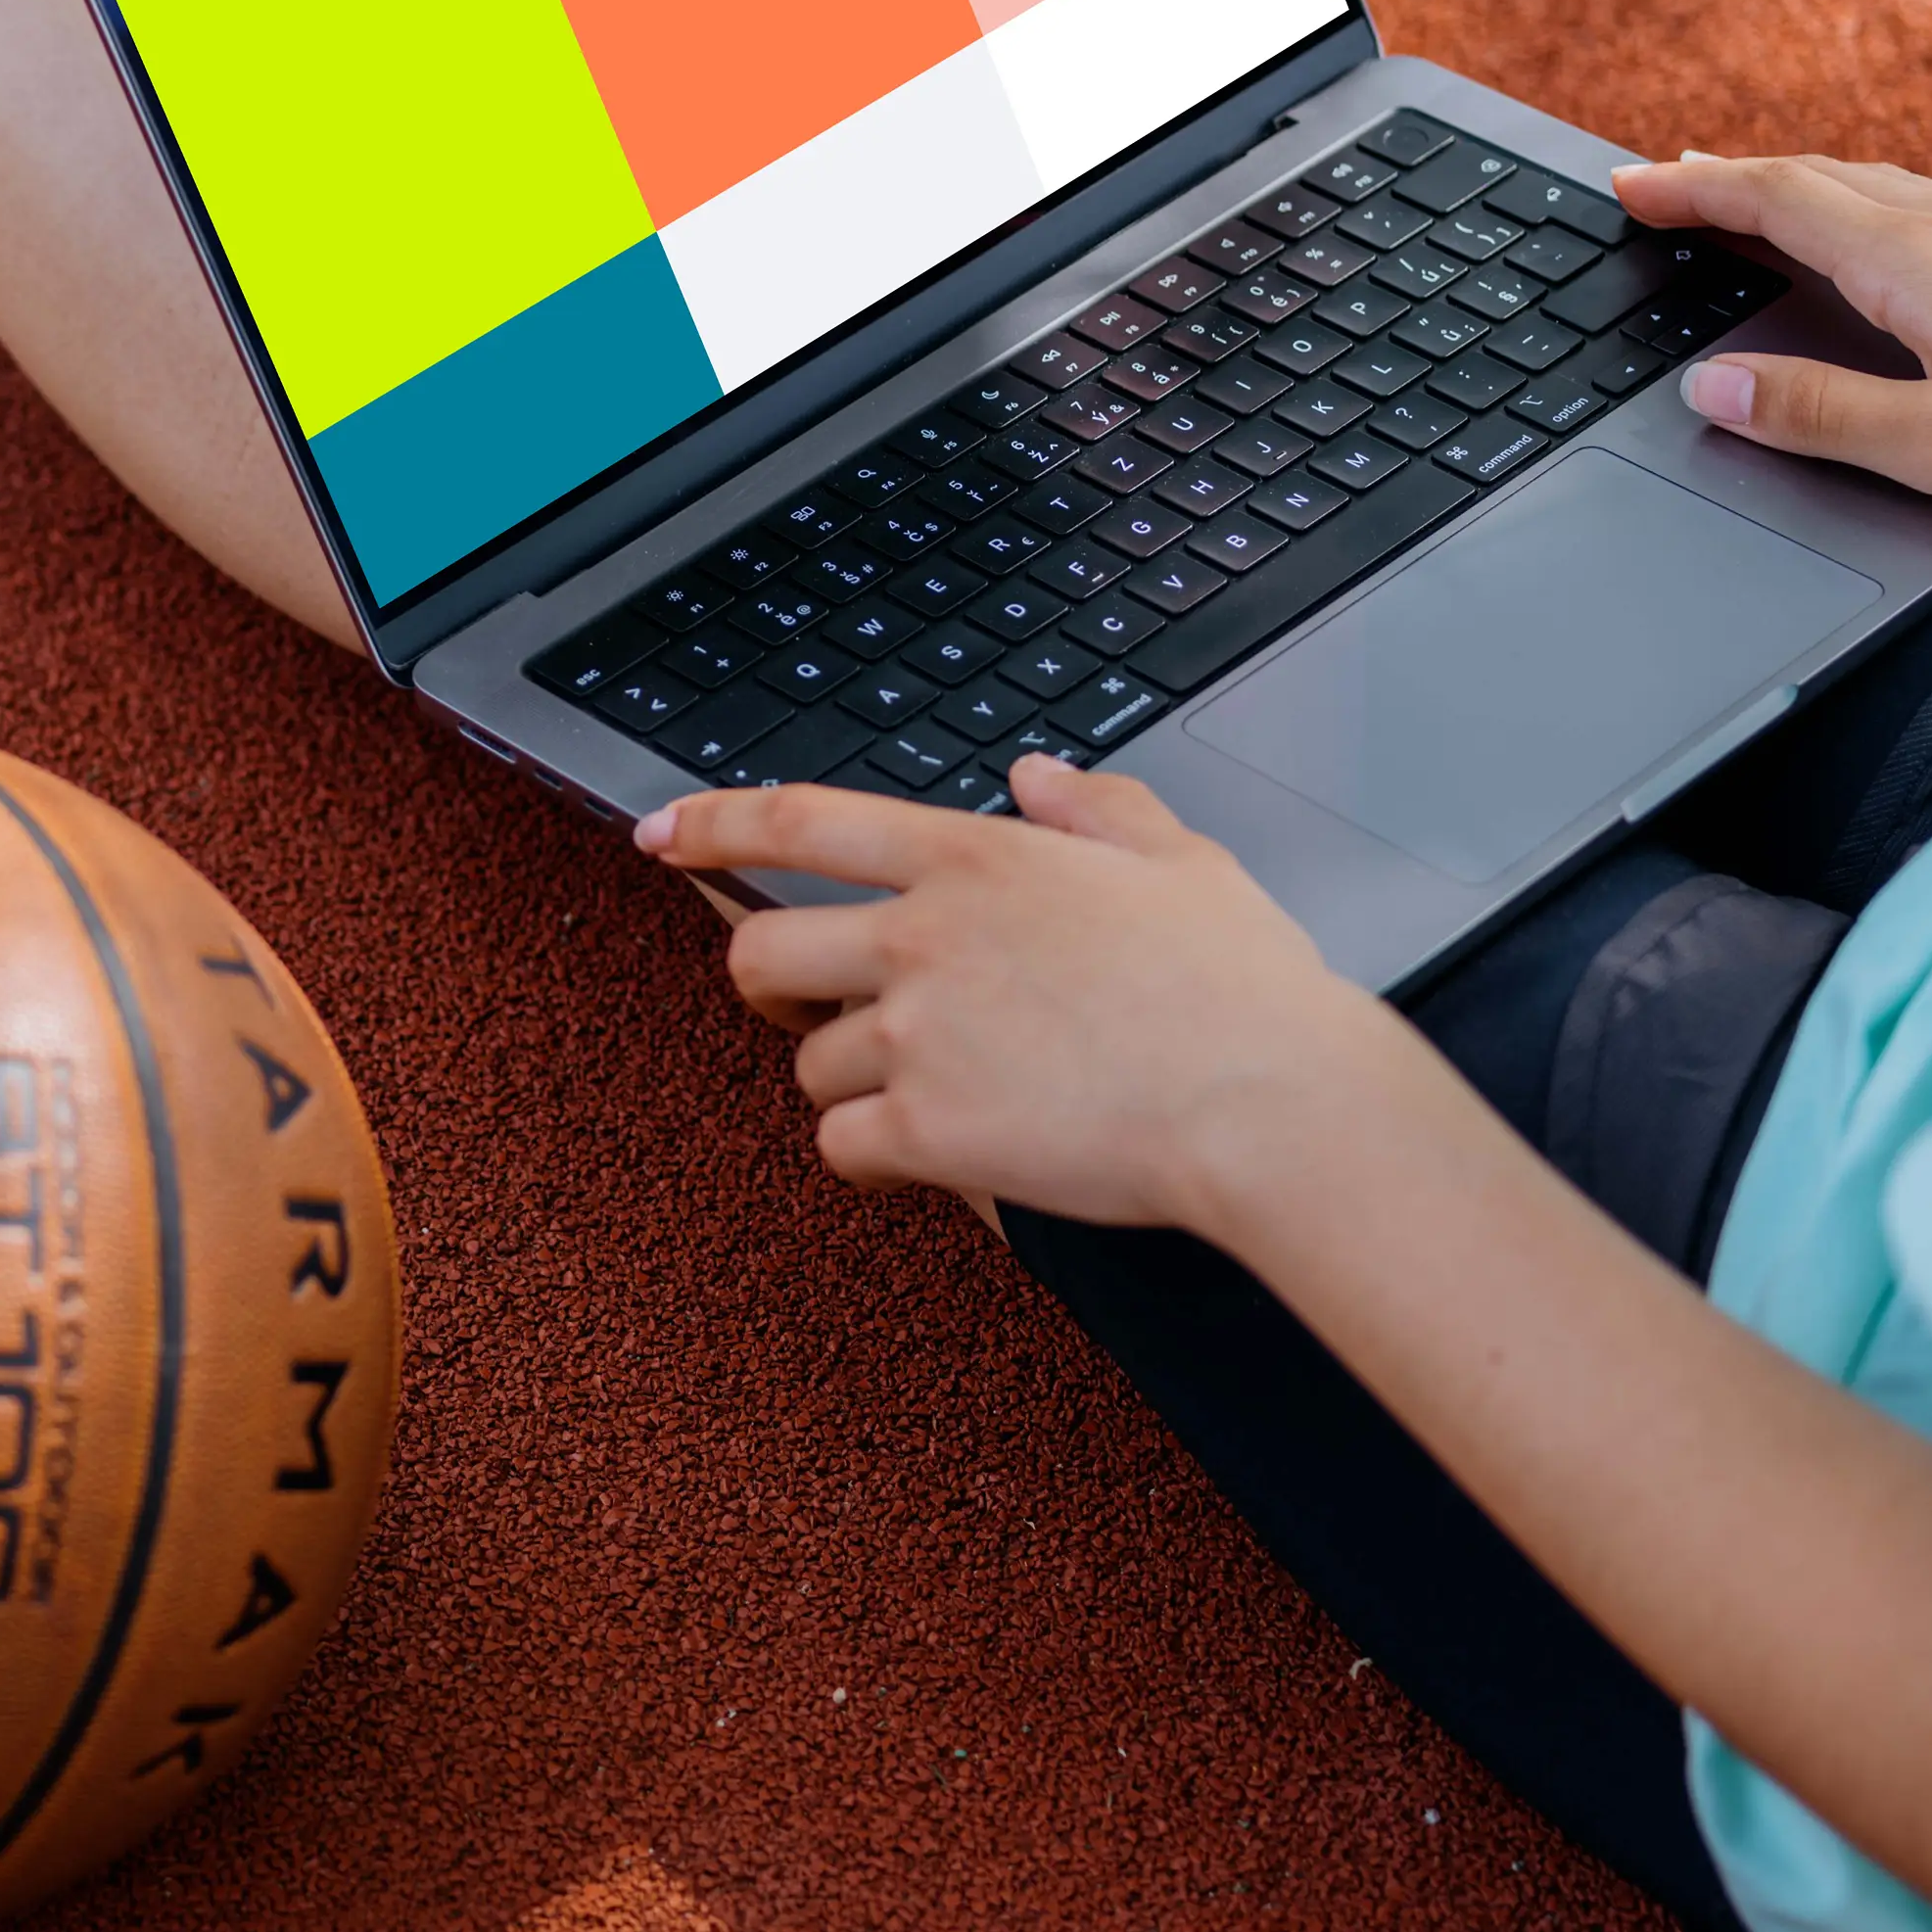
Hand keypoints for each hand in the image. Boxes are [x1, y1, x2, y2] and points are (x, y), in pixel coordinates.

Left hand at [634, 757, 1392, 1229]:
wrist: (1269, 1103)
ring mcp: (920, 1036)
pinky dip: (871, 1155)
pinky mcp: (930, 1131)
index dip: (714, 823)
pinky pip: (841, 1146)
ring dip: (850, 1080)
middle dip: (765, 982)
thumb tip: (1037, 776)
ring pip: (808, 1060)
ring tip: (936, 1089)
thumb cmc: (1242, 989)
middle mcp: (926, 937)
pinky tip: (931, 1153)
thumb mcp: (1181, 862)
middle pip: (764, 951)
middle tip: (802, 1005)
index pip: (805, 821)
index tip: (662, 833)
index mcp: (979, 859)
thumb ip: (1098, 810)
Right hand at [1617, 150, 1931, 517]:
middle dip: (1731, 176)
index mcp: (1915, 259)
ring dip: (1796, 184)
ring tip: (1749, 195)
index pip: (1777, 199)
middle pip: (1819, 177)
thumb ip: (1817, 416)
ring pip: (1875, 184)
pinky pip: (1923, 202)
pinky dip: (1858, 202)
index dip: (1693, 191)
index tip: (1626, 186)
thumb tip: (1710, 389)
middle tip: (1663, 182)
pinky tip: (1876, 230)